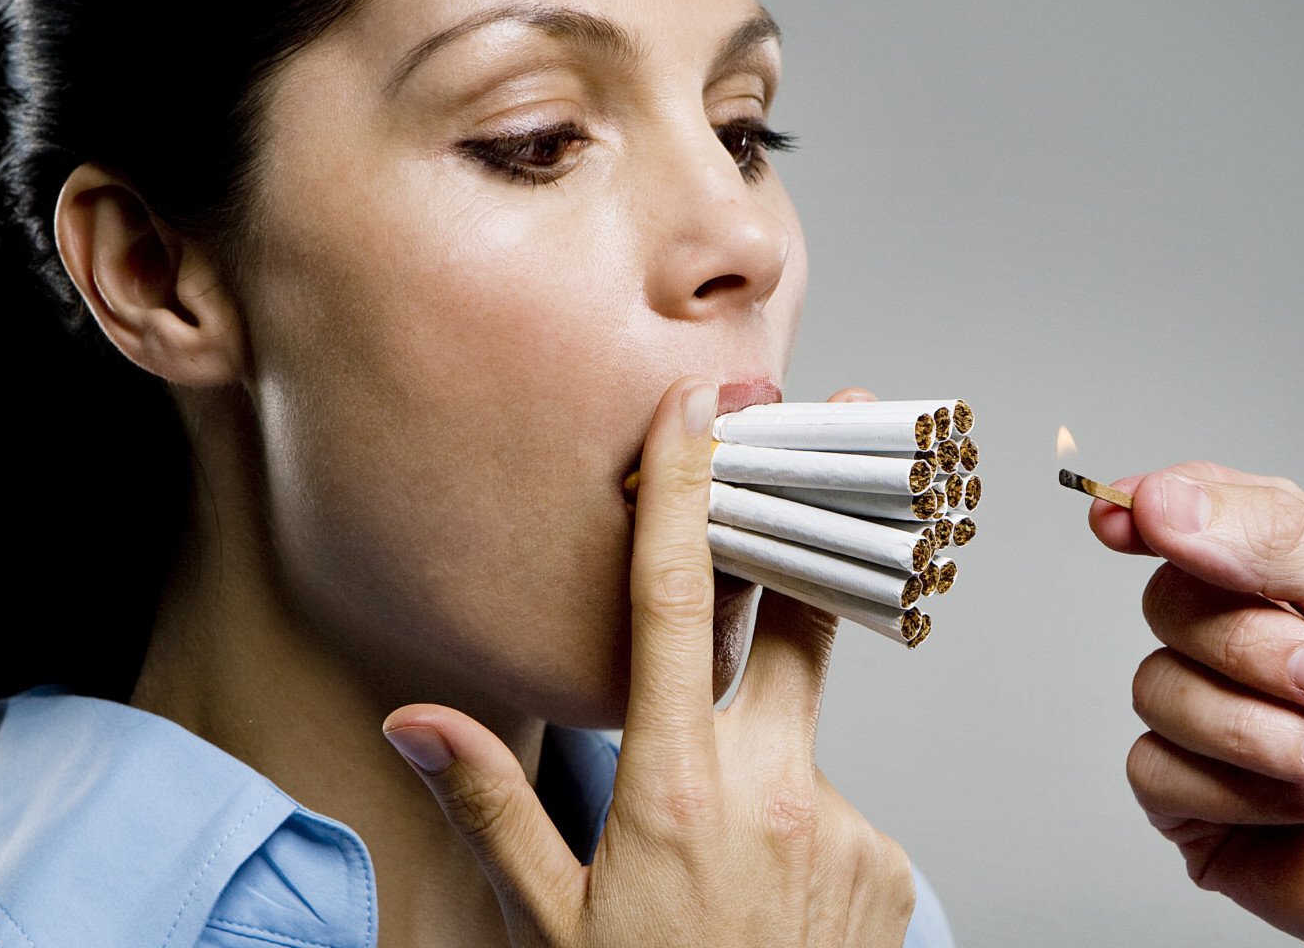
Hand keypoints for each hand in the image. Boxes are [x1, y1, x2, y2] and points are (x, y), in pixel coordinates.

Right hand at [383, 377, 915, 946]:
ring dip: (772, 733)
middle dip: (817, 514)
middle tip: (855, 426)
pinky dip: (802, 816)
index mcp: (671, 787)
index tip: (704, 408)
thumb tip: (413, 715)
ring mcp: (845, 823)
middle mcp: (772, 788)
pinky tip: (767, 889)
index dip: (691, 493)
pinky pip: (840, 801)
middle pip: (803, 610)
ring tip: (726, 851)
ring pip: (809, 725)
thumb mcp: (547, 917)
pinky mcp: (890, 860)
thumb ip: (487, 804)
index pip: (680, 606)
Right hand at [1093, 461, 1303, 947]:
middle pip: (1170, 599)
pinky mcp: (1202, 805)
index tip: (1122, 517)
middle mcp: (1256, 642)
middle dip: (1254, 647)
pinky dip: (1238, 789)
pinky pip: (1155, 770)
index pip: (1202, 513)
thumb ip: (1275, 540)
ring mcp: (1224, 723)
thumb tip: (1165, 502)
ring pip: (1157, 687)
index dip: (1155, 509)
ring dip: (1260, 732)